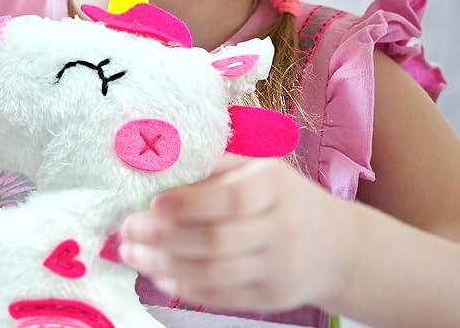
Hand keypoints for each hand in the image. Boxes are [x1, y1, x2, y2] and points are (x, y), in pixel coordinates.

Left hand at [118, 153, 354, 312]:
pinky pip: (221, 297)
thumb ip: (217, 165)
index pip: (232, 199)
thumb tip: (162, 161)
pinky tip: (157, 274)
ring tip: (131, 252)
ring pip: (214, 274)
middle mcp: (279, 230)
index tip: (153, 202)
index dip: (190, 203)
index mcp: (274, 188)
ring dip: (165, 264)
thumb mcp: (260, 168)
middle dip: (164, 237)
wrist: (335, 245)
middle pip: (217, 241)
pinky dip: (184, 287)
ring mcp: (276, 269)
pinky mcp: (271, 298)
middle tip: (126, 229)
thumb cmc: (282, 196)